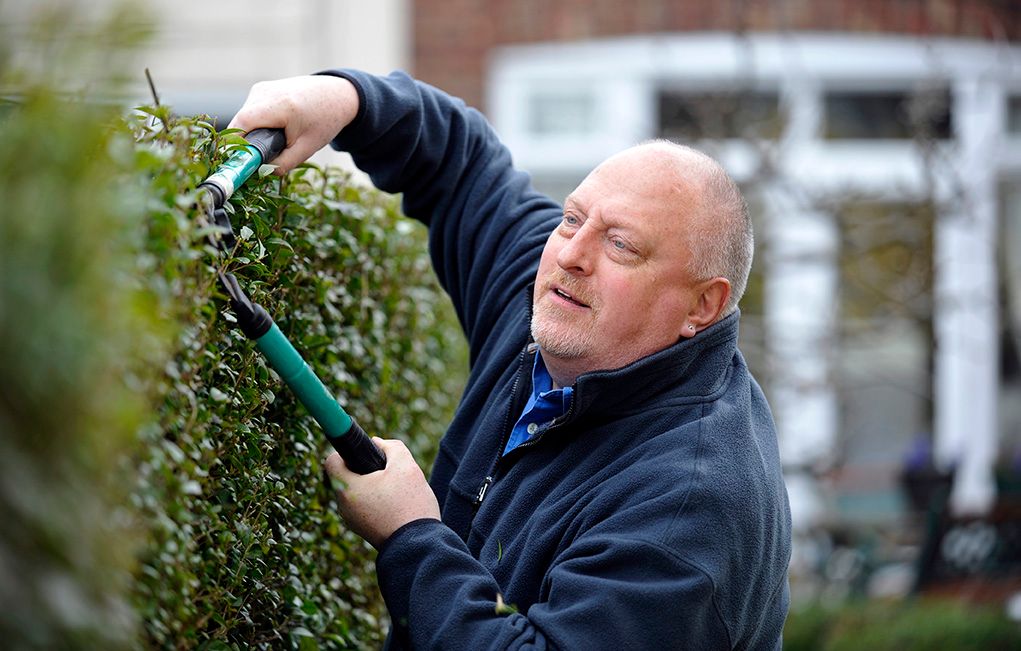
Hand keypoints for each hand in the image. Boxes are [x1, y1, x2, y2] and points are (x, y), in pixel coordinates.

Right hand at [227, 74, 359, 174]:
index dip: (236, 145)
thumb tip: (260, 173)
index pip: (242, 124)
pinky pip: (249, 111)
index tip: (238, 164)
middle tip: (259, 158)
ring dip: (251, 133)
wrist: (337, 95)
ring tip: (272, 142)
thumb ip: (284, 163)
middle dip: (246, 143)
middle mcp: (265, 92)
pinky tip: (272, 130)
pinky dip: (256, 124)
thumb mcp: (307, 147)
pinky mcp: (260, 89)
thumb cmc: (325, 121)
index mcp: (279, 105)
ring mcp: (261, 88)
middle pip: (240, 122)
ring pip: (243, 117)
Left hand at [324, 438, 440, 548]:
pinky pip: (363, 508)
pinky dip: (375, 502)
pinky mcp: (363, 531)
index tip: (364, 453)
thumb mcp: (406, 466)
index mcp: (348, 488)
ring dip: (370, 487)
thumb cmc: (410, 504)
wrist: (418, 546)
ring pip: (355, 493)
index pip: (332, 461)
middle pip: (345, 478)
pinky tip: (396, 504)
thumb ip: (392, 447)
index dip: (346, 452)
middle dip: (363, 470)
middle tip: (386, 471)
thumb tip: (378, 443)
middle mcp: (344, 506)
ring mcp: (352, 521)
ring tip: (394, 491)